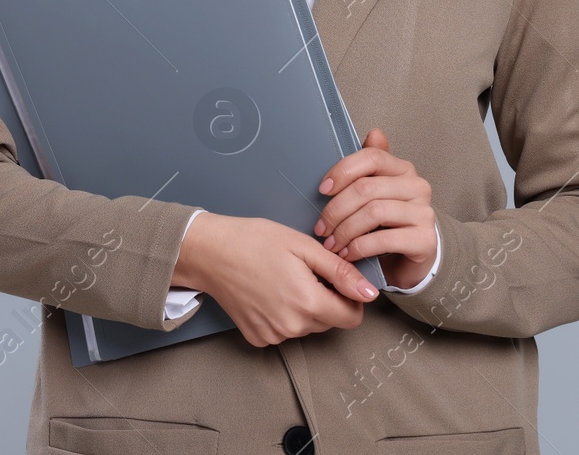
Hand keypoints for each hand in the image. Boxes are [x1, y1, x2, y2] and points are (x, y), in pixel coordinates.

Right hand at [170, 212, 377, 346]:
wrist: (208, 252)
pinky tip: (267, 293)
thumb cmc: (253, 241)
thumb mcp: (302, 246)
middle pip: (330, 321)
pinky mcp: (258, 338)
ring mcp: (273, 335)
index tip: (335, 279)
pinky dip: (282, 315)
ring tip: (282, 280)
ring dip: (304, 308)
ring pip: (307, 327)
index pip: (352, 317)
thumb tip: (370, 293)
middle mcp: (292, 326)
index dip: (350, 297)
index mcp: (308, 302)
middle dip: (326, 299)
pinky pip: (284, 331)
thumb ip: (340, 271)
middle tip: (303, 272)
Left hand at [313, 128, 436, 289]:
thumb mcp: (376, 194)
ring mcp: (424, 213)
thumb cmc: (388, 224)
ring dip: (345, 231)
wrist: (412, 260)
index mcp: (402, 169)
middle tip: (321, 228)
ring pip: (373, 212)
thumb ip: (370, 166)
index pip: (372, 157)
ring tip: (332, 244)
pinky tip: (348, 254)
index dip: (342, 170)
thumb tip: (374, 133)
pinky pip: (384, 239)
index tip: (322, 189)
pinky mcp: (425, 240)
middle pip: (366, 188)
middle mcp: (417, 187)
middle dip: (336, 210)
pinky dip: (359, 247)